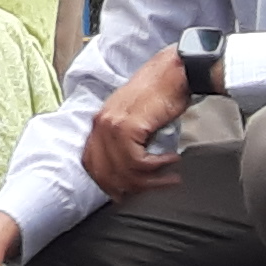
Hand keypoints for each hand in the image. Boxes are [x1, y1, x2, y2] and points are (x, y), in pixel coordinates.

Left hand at [83, 47, 189, 198]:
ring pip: (122, 171)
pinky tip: (171, 160)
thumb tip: (132, 171)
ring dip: (149, 181)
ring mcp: (111, 124)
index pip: (91, 164)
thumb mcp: (136, 119)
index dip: (107, 184)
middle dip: (128, 189)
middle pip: (104, 173)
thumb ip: (127, 141)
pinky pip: (136, 161)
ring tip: (168, 177)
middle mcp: (100, 123)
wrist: (174, 71)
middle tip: (150, 191)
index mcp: (99, 123)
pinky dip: (156, 167)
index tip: (124, 193)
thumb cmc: (161, 94)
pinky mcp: (128, 125)